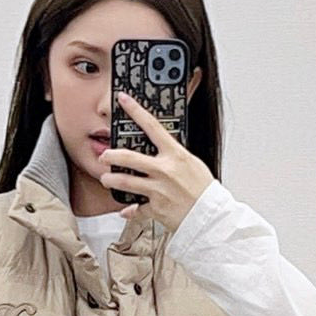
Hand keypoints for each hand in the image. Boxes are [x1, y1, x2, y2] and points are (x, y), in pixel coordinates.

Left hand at [100, 90, 214, 233]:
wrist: (211, 216)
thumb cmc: (204, 190)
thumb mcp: (192, 164)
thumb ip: (173, 156)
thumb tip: (161, 149)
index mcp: (175, 155)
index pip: (152, 126)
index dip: (136, 110)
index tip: (124, 99)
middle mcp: (164, 170)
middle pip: (129, 157)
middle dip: (111, 155)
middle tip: (104, 155)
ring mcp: (158, 189)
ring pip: (125, 182)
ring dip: (111, 180)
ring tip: (106, 179)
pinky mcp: (156, 208)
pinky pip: (137, 209)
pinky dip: (130, 210)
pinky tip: (126, 209)